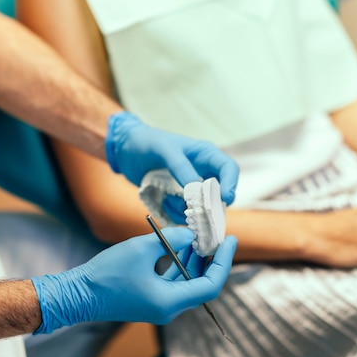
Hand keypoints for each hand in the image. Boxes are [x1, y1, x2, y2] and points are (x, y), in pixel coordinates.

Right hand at [31, 228, 237, 332]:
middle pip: (201, 283)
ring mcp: (160, 306)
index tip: (230, 240)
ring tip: (199, 235)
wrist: (78, 294)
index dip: (224, 262)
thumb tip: (190, 235)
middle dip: (210, 258)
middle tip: (216, 234)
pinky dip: (180, 265)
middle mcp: (169, 309)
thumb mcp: (142, 248)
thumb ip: (171, 239)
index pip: (211, 285)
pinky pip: (174, 282)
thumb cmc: (106, 274)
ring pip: (187, 282)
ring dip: (194, 260)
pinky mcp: (151, 299)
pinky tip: (180, 245)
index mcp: (170, 302)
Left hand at [105, 111, 238, 204]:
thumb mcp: (164, 150)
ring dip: (187, 210)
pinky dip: (175, 213)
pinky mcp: (178, 199)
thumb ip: (181, 167)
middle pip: (219, 194)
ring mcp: (190, 188)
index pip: (229, 169)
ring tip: (168, 199)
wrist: (125, 150)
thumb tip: (197, 189)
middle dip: (208, 205)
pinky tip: (162, 202)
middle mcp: (202, 172)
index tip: (223, 199)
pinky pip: (185, 213)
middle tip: (193, 210)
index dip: (230, 184)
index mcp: (205, 155)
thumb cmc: (146, 142)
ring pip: (201, 208)